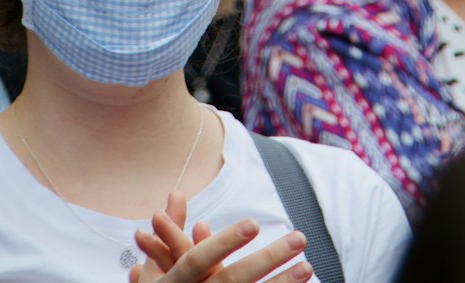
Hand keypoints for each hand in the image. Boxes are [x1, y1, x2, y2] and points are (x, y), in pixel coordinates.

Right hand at [130, 192, 309, 282]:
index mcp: (173, 282)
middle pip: (233, 281)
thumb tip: (177, 191)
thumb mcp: (157, 268)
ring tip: (308, 267)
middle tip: (300, 238)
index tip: (253, 223)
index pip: (199, 261)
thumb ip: (170, 230)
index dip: (224, 243)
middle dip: (268, 258)